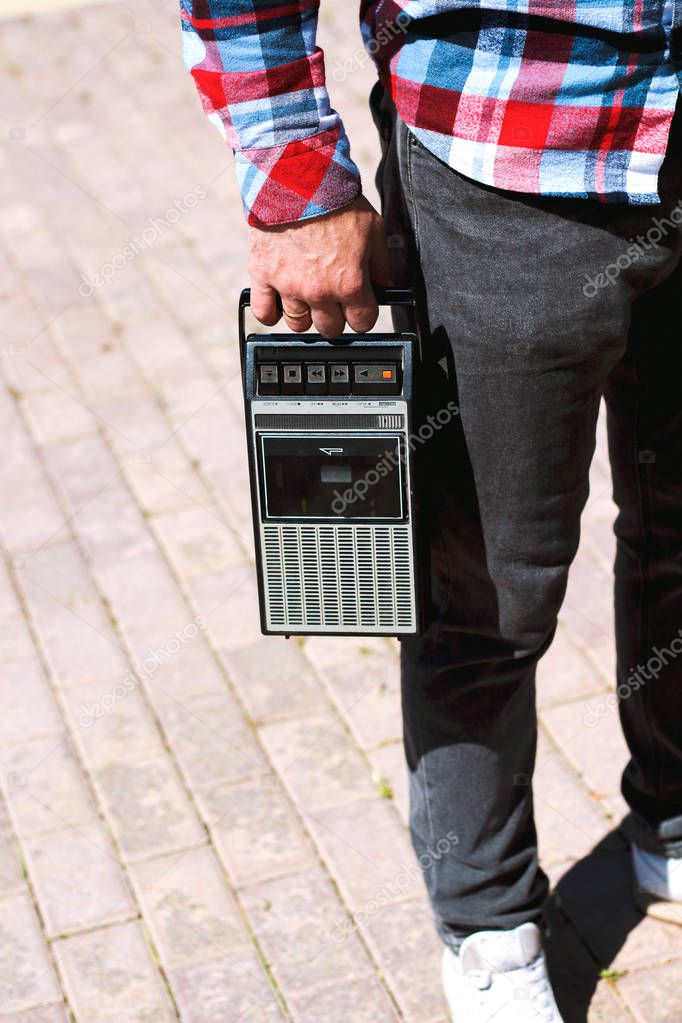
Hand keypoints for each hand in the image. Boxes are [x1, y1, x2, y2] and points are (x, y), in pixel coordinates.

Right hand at [248, 195, 391, 336]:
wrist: (297, 178)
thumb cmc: (336, 201)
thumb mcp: (373, 229)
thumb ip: (381, 264)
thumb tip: (385, 286)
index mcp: (350, 283)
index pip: (362, 322)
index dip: (363, 315)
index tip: (359, 308)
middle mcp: (320, 291)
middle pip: (330, 328)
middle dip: (335, 316)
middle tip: (334, 301)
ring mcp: (289, 286)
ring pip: (299, 324)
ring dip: (305, 315)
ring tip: (307, 297)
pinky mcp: (263, 276)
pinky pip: (264, 313)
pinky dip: (272, 313)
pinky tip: (280, 303)